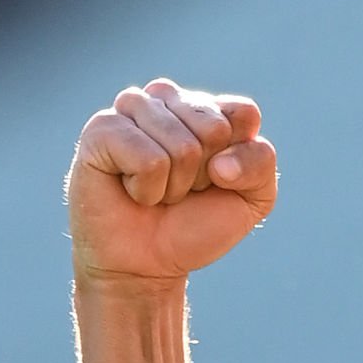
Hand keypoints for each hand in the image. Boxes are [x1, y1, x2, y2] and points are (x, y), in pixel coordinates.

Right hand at [66, 78, 277, 281]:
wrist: (147, 265)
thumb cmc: (195, 225)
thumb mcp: (252, 197)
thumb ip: (260, 162)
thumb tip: (220, 163)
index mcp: (205, 105)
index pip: (243, 114)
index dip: (237, 162)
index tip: (214, 180)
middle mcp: (167, 98)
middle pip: (215, 128)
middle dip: (202, 174)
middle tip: (179, 189)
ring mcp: (132, 108)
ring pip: (182, 145)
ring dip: (174, 185)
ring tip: (155, 191)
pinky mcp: (101, 129)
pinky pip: (149, 160)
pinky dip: (147, 190)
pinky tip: (131, 191)